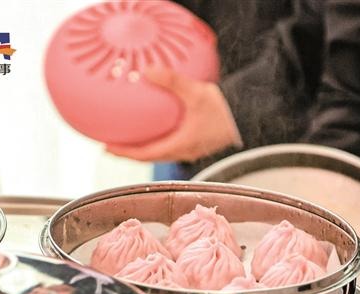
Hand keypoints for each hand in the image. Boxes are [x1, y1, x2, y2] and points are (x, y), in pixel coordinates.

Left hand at [106, 67, 239, 162]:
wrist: (252, 117)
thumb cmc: (227, 110)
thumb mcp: (196, 93)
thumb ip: (172, 82)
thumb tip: (148, 71)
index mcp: (180, 145)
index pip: (145, 155)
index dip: (124, 153)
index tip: (107, 148)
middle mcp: (184, 151)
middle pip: (150, 156)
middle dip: (129, 152)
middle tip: (111, 145)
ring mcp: (192, 148)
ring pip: (161, 152)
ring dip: (143, 147)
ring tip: (129, 137)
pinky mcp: (199, 142)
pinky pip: (172, 142)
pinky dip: (158, 138)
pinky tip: (157, 125)